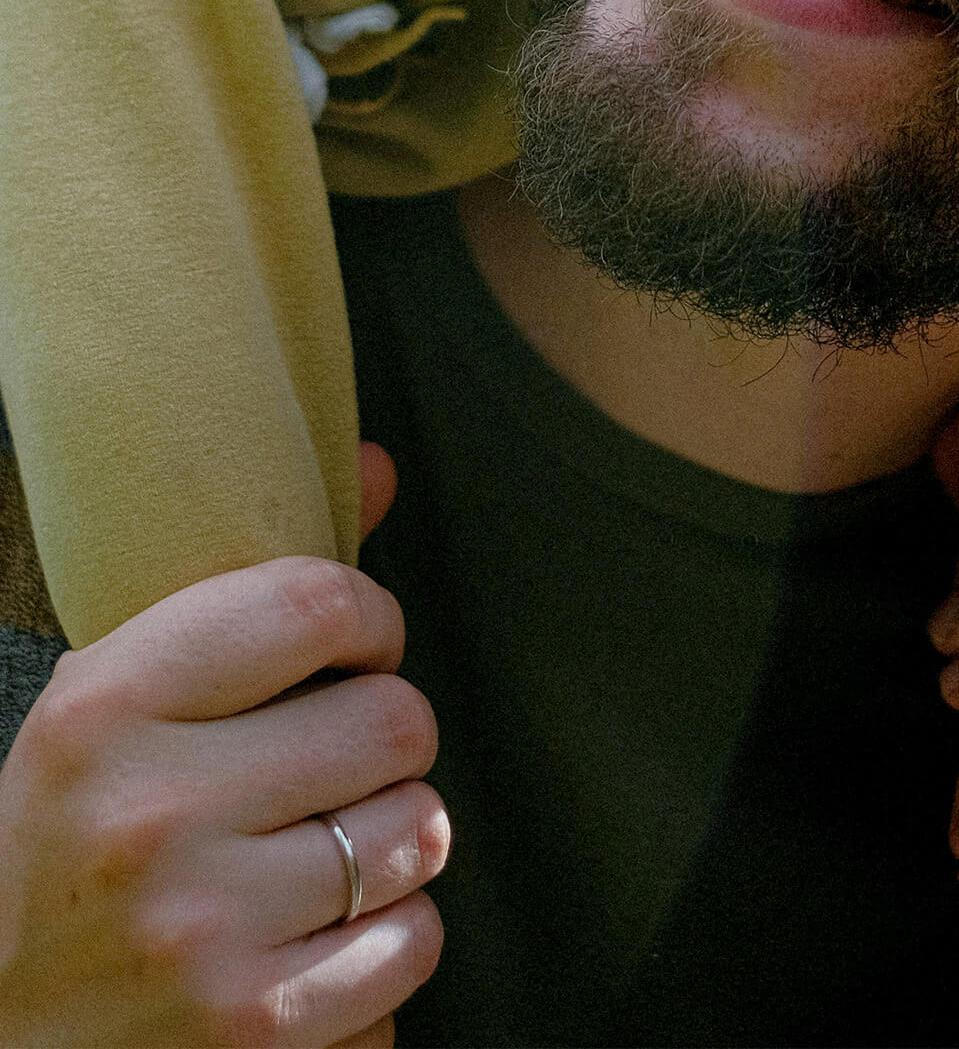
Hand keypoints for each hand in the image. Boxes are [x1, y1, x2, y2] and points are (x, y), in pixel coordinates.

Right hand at [0, 445, 446, 1047]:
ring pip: (418, 832)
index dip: (368, 618)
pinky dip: (388, 943)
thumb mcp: (111, 707)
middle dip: (385, 737)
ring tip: (326, 851)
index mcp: (103, 710)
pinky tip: (322, 939)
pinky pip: (411, 946)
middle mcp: (152, 819)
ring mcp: (206, 937)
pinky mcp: (258, 1036)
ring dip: (393, 841)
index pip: (315, 603)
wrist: (0, 1040)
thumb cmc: (73, 848)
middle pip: (393, 719)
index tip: (356, 645)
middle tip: (340, 763)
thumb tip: (378, 465)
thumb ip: (251, 593)